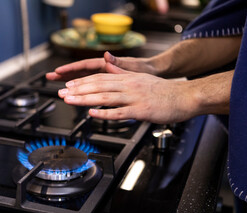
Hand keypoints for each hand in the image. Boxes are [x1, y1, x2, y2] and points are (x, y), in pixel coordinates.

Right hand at [46, 52, 157, 81]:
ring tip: (58, 87)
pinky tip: (76, 96)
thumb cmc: (145, 70)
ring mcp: (106, 79)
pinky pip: (94, 90)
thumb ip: (119, 63)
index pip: (85, 65)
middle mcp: (105, 71)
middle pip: (81, 73)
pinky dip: (84, 92)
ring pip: (85, 82)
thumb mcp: (134, 68)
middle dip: (65, 75)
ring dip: (72, 84)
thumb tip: (107, 56)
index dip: (71, 69)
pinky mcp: (109, 87)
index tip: (59, 71)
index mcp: (108, 65)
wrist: (155, 75)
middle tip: (51, 79)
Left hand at [58, 63, 197, 123]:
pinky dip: (104, 113)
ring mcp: (134, 98)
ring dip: (85, 99)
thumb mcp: (141, 78)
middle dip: (78, 90)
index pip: (100, 78)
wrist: (185, 97)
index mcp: (128, 78)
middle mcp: (129, 86)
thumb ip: (123, 73)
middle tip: (62, 93)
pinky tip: (92, 113)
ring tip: (70, 100)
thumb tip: (108, 65)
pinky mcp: (141, 110)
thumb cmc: (164, 91)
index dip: (82, 82)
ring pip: (105, 97)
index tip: (69, 85)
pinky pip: (119, 112)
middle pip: (98, 86)